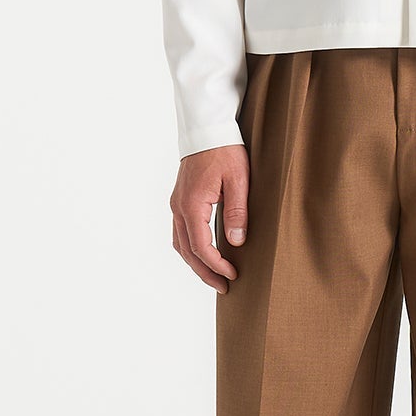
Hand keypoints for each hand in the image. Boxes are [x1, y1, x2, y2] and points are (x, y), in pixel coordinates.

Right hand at [170, 145, 249, 292]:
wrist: (207, 128)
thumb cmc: (225, 150)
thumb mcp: (238, 180)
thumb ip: (236, 212)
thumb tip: (237, 242)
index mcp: (192, 205)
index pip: (201, 247)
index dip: (216, 265)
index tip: (233, 275)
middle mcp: (179, 207)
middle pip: (187, 251)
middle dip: (205, 272)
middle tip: (223, 287)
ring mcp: (177, 203)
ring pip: (180, 243)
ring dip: (196, 263)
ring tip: (214, 276)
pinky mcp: (180, 200)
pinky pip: (180, 232)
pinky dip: (190, 248)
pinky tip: (203, 254)